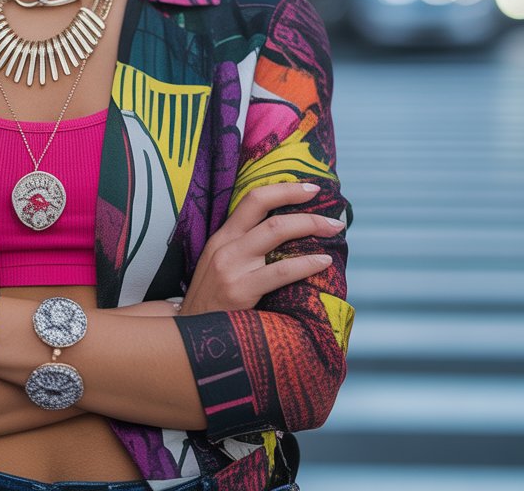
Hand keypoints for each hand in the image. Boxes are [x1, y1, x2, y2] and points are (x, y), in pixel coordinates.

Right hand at [180, 183, 341, 314]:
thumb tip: (287, 238)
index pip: (252, 199)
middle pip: (264, 207)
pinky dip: (306, 263)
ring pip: (275, 232)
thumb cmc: (213, 302)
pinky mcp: (239, 291)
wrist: (190, 335)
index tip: (309, 188)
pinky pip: (280, 271)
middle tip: (331, 211)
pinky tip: (323, 261)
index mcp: (222, 237)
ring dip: (309, 225)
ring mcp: (231, 267)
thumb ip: (245, 250)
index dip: (282, 189)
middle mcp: (225, 246)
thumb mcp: (221, 267)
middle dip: (299, 200)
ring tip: (333, 229)